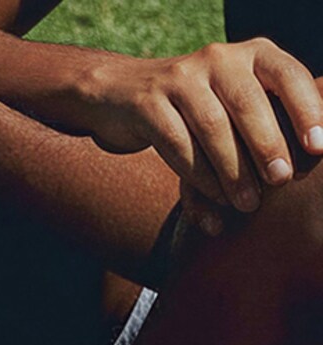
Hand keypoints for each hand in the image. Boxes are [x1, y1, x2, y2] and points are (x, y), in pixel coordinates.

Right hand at [76, 41, 322, 228]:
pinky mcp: (148, 104)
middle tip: (282, 180)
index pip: (287, 75)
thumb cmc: (197, 112)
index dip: (306, 109)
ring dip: (233, 170)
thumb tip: (301, 162)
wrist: (125, 95)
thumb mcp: (234, 104)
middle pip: (247, 102)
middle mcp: (218, 59)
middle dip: (268, 144)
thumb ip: (264, 122)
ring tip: (249, 204)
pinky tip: (216, 199)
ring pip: (212, 126)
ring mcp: (180, 79)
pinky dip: (200, 176)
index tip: (318, 147)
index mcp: (251, 55)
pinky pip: (178, 143)